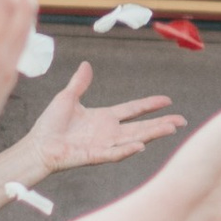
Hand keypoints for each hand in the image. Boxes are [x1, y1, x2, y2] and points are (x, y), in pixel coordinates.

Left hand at [11, 65, 184, 185]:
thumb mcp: (67, 98)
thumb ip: (80, 83)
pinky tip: (142, 145)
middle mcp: (109, 132)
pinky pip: (115, 153)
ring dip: (153, 134)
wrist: (38, 145)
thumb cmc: (50, 124)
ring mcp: (104, 145)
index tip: (167, 100)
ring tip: (171, 129)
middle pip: (141, 126)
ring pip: (135, 139)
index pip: (133, 110)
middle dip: (161, 123)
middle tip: (181, 121)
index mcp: (104, 118)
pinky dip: (128, 150)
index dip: (149, 105)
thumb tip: (86, 65)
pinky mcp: (95, 156)